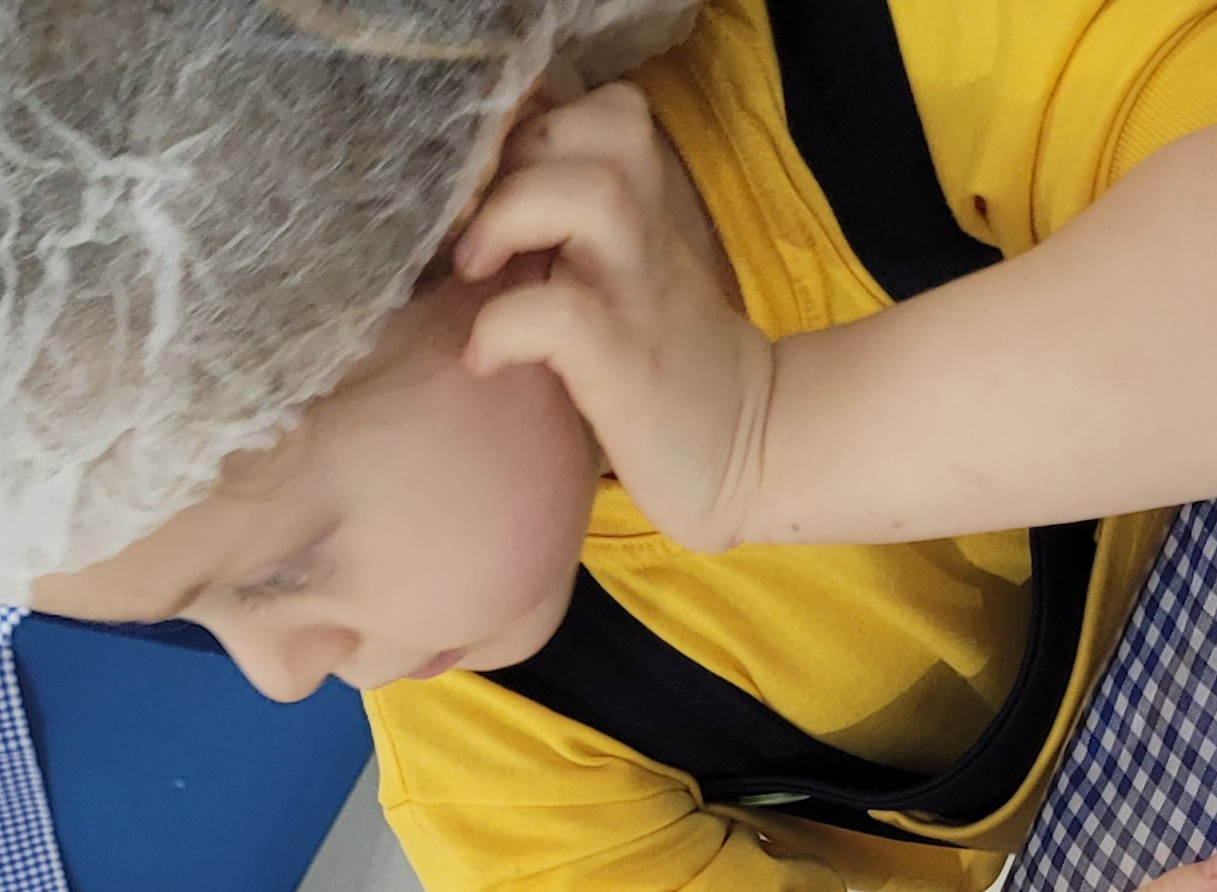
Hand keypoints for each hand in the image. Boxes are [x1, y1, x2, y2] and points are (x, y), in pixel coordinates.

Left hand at [457, 84, 775, 554]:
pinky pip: (560, 317)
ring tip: (473, 270)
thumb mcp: (631, 276)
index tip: (497, 179)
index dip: (542, 125)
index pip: (613, 110)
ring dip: (510, 216)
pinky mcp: (627, 367)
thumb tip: (480, 202)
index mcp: (647, 211)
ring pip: (591, 195)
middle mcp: (649, 238)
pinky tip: (483, 357)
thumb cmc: (665, 368)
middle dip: (519, 157)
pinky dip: (503, 326)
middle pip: (605, 128)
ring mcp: (640, 298)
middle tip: (476, 221)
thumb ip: (580, 228)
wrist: (743, 455)